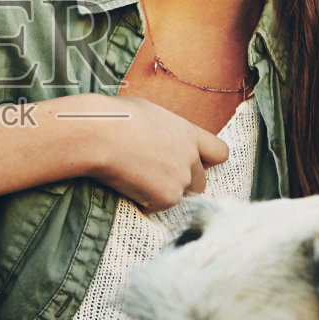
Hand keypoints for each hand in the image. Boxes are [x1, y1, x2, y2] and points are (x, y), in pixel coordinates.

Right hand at [84, 95, 228, 212]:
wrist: (99, 135)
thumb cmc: (116, 118)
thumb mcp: (149, 112)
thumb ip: (165, 130)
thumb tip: (158, 135)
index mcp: (189, 134)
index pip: (219, 152)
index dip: (207, 160)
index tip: (194, 162)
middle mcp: (190, 159)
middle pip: (200, 182)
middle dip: (183, 183)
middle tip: (155, 176)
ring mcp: (180, 180)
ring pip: (178, 196)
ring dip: (162, 193)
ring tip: (135, 177)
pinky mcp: (166, 198)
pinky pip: (157, 206)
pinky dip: (144, 202)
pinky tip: (127, 185)